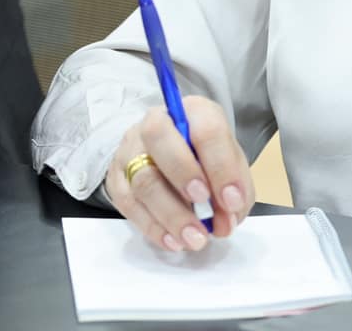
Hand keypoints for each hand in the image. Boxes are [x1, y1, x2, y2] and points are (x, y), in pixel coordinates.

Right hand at [105, 95, 253, 252]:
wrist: (166, 155)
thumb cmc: (204, 157)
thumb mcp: (229, 163)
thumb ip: (234, 189)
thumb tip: (225, 220)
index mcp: (192, 111)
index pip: (205, 128)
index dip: (220, 165)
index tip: (231, 200)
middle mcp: (156, 122)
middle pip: (158, 138)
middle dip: (184, 174)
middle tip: (205, 208)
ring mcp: (131, 150)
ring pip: (143, 178)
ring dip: (172, 214)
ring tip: (195, 239)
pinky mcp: (117, 178)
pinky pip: (129, 204)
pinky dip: (154, 227)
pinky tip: (174, 241)